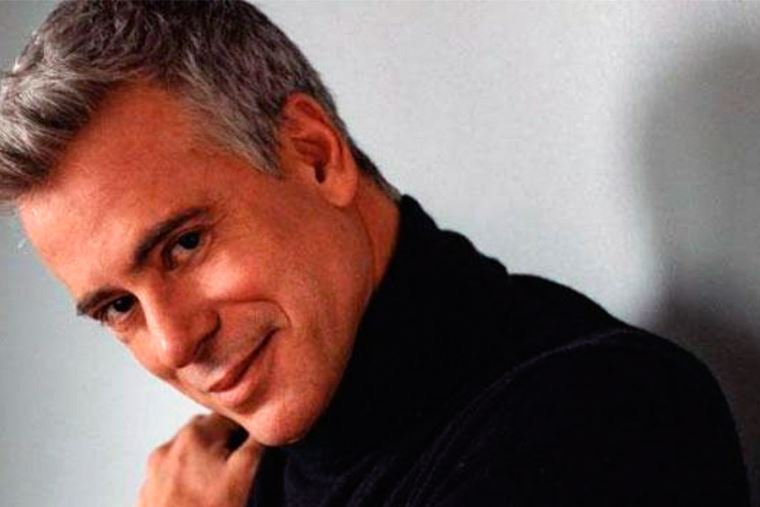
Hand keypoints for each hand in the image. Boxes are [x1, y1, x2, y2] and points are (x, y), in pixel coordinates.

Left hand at [137, 413, 262, 506]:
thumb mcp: (245, 473)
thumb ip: (256, 441)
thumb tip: (262, 426)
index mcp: (193, 435)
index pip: (228, 418)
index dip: (245, 434)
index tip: (252, 452)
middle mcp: (168, 447)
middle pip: (207, 435)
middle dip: (224, 449)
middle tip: (236, 475)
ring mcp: (154, 472)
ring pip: (190, 456)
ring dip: (205, 465)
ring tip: (218, 492)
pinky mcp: (148, 493)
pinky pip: (174, 477)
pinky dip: (188, 483)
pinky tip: (200, 501)